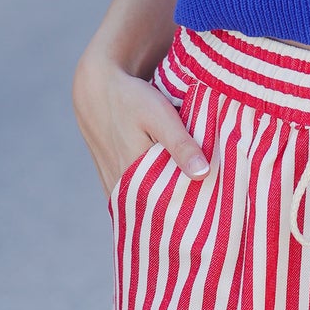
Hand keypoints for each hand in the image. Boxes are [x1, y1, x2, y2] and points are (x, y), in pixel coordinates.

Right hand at [71, 46, 209, 202]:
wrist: (99, 90)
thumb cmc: (132, 100)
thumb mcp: (160, 116)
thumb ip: (180, 144)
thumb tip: (203, 173)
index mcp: (133, 177)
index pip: (165, 211)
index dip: (187, 217)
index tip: (210, 219)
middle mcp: (120, 188)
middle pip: (155, 212)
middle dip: (178, 215)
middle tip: (206, 216)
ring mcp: (113, 186)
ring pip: (143, 207)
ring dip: (164, 208)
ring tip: (192, 210)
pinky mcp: (111, 181)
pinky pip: (133, 200)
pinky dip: (150, 200)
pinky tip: (168, 195)